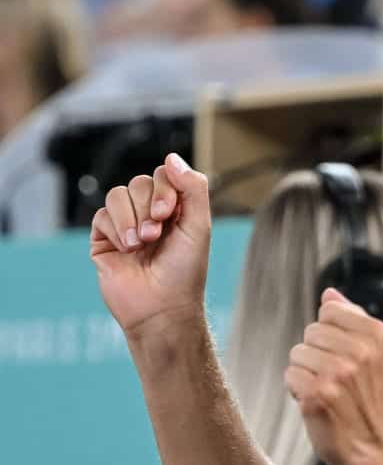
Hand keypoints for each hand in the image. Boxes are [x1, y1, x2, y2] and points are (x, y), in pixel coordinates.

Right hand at [90, 153, 211, 336]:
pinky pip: (102, 215)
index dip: (165, 187)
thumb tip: (171, 157)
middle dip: (149, 205)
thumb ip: (193, 188)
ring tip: (142, 243)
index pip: (165, 175)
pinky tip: (127, 248)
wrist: (162, 307)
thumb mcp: (199, 225)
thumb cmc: (185, 271)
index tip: (168, 214)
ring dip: (131, 217)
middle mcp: (150, 214)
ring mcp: (126, 226)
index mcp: (175, 209)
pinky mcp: (104, 240)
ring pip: (118, 194)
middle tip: (156, 233)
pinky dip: (116, 229)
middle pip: (140, 182)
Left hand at [285, 288, 382, 464]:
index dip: (330, 334)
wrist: (379, 448)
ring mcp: (338, 374)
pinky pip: (290, 376)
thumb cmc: (376, 400)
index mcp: (377, 335)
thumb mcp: (379, 355)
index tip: (342, 354)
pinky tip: (316, 402)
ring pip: (298, 353)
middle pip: (311, 331)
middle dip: (316, 353)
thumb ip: (355, 320)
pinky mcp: (317, 395)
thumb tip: (329, 294)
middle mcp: (360, 352)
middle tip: (334, 377)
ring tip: (326, 390)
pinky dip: (297, 390)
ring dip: (306, 372)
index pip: (330, 311)